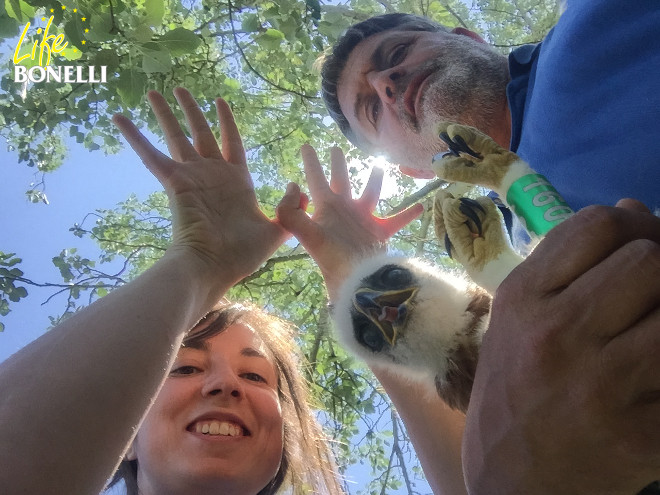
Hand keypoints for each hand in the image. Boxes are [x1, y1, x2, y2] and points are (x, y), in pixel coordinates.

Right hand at [112, 88, 287, 284]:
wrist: (215, 267)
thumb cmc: (244, 254)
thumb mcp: (277, 230)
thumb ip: (290, 207)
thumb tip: (297, 187)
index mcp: (236, 181)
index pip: (231, 141)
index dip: (226, 122)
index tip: (220, 101)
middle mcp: (212, 174)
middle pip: (201, 131)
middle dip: (191, 110)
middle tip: (181, 89)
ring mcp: (192, 177)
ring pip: (176, 136)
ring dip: (165, 113)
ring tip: (154, 91)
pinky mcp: (174, 183)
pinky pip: (151, 155)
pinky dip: (134, 137)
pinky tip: (119, 117)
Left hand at [276, 145, 422, 299]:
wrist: (357, 280)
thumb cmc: (332, 260)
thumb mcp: (307, 235)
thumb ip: (291, 213)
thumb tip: (292, 185)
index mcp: (326, 208)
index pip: (315, 179)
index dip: (311, 162)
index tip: (306, 146)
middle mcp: (344, 210)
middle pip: (340, 180)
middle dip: (337, 164)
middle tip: (336, 148)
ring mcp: (363, 219)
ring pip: (370, 193)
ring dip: (374, 180)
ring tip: (379, 166)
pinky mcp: (379, 231)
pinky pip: (396, 220)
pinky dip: (408, 214)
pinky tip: (420, 206)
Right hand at [463, 201, 659, 493]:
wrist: (511, 479)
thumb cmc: (513, 390)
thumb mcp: (518, 320)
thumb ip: (567, 263)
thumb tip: (634, 209)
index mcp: (523, 299)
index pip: (597, 225)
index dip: (628, 231)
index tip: (627, 256)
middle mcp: (556, 333)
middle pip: (648, 260)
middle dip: (656, 274)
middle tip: (643, 304)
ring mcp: (600, 383)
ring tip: (648, 339)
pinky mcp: (641, 433)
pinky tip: (652, 381)